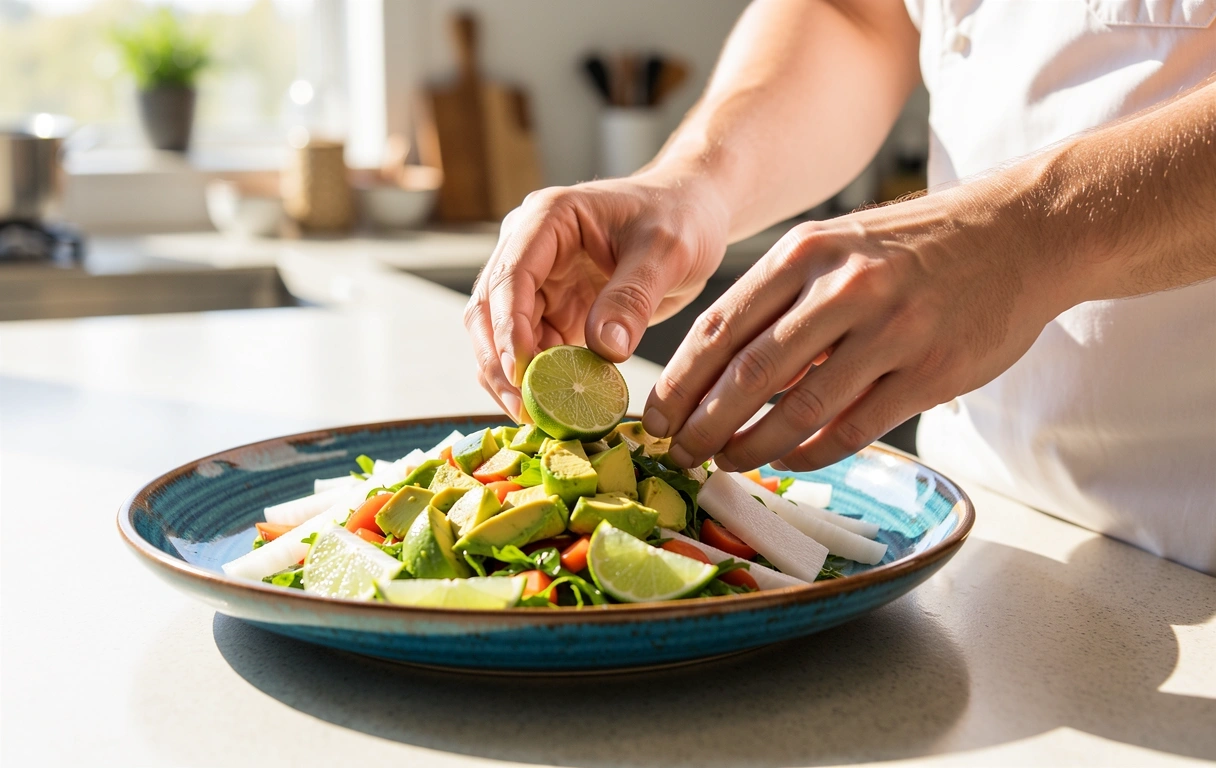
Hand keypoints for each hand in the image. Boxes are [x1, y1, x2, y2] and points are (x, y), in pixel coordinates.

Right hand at [465, 171, 729, 420]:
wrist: (693, 216)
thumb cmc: (680, 217)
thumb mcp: (665, 252)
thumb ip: (631, 297)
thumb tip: (604, 349)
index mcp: (547, 220)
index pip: (510, 277)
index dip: (507, 328)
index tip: (522, 373)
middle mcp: (529, 250)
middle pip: (490, 312)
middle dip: (500, 363)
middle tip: (524, 410)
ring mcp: (538, 283)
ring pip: (500, 337)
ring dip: (512, 378)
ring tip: (536, 418)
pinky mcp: (553, 311)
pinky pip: (532, 351)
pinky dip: (537, 381)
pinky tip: (553, 409)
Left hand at [643, 183, 1077, 471]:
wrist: (1023, 231)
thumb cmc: (916, 246)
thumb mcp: (839, 246)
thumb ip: (783, 301)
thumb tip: (720, 373)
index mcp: (806, 252)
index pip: (720, 328)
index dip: (680, 382)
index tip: (656, 418)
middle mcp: (843, 289)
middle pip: (749, 374)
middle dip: (704, 425)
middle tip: (680, 454)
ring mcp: (890, 331)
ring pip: (799, 409)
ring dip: (752, 446)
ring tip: (725, 463)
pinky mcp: (931, 372)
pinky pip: (855, 428)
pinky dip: (813, 453)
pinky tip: (789, 461)